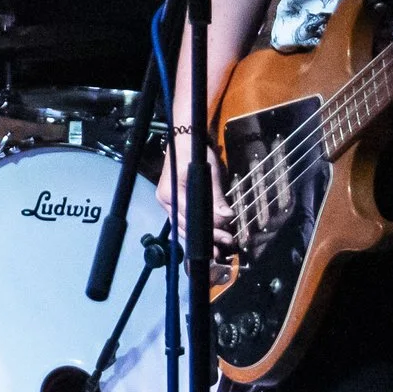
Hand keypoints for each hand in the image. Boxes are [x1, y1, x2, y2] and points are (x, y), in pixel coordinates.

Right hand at [159, 136, 240, 252]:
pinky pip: (182, 222)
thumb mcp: (208, 172)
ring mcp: (167, 204)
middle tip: (224, 249)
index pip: (192, 217)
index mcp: (170, 193)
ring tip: (217, 250)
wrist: (184, 141)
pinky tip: (204, 241)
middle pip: (186, 226)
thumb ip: (215, 196)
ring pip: (183, 228)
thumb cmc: (194, 153)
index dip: (209, 229)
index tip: (225, 238)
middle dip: (206, 239)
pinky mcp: (173, 204)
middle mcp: (166, 201)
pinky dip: (194, 232)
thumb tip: (227, 217)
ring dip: (200, 239)